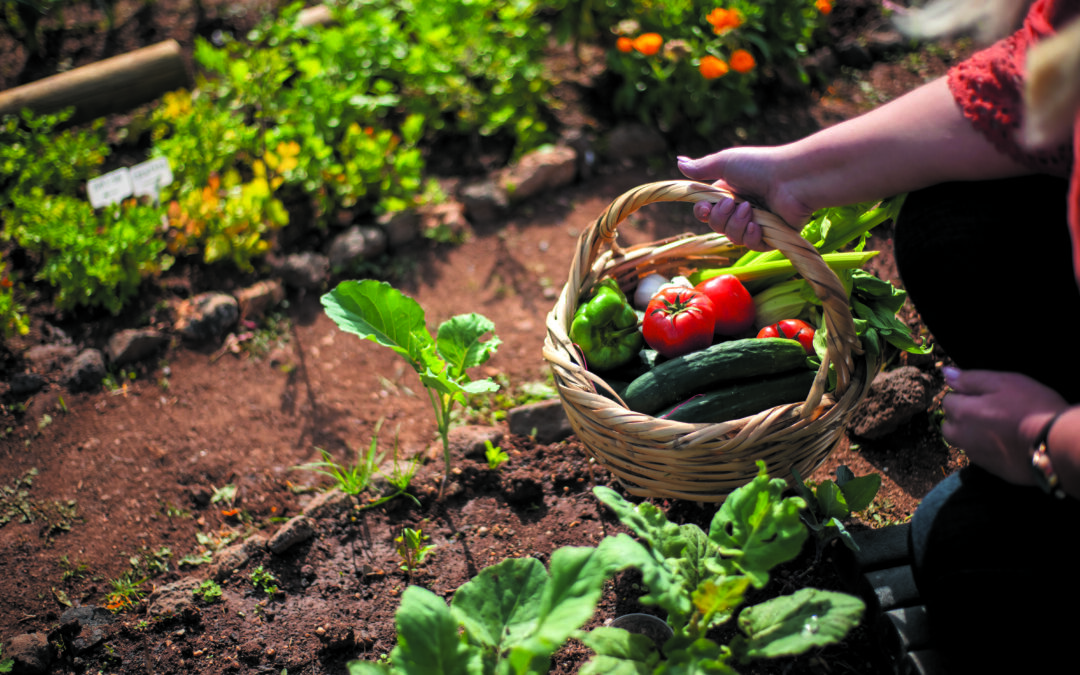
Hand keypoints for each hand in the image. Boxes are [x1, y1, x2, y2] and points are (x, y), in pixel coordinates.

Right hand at [677, 146, 814, 250]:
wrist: (793, 178)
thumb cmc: (760, 166)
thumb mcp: (726, 162)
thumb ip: (701, 168)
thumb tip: (678, 161)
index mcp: (730, 193)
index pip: (707, 211)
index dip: (702, 213)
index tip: (703, 209)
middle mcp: (742, 209)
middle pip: (717, 226)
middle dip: (720, 218)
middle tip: (733, 204)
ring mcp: (757, 223)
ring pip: (733, 237)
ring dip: (737, 225)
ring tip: (750, 210)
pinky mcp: (772, 236)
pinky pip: (752, 245)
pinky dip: (751, 237)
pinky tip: (757, 227)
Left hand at [941, 366, 1068, 484]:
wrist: (1055, 444)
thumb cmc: (1032, 408)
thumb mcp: (1003, 382)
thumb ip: (971, 379)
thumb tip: (947, 373)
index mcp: (963, 412)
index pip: (947, 401)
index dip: (963, 396)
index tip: (981, 395)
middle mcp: (963, 436)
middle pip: (949, 426)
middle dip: (959, 418)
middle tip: (985, 411)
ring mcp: (977, 455)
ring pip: (963, 443)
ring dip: (970, 435)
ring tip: (996, 427)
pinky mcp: (992, 469)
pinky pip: (980, 456)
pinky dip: (986, 449)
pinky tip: (1004, 442)